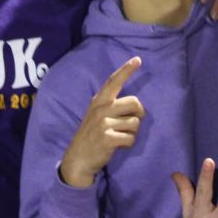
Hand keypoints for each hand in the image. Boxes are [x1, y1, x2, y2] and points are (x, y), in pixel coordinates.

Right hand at [59, 57, 145, 187]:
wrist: (78, 159)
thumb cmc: (91, 134)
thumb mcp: (96, 114)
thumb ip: (111, 105)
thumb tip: (135, 104)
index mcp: (99, 100)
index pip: (114, 81)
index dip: (126, 69)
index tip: (138, 59)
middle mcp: (101, 108)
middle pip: (135, 102)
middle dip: (139, 113)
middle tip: (131, 122)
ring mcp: (103, 123)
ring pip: (135, 123)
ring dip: (132, 132)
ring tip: (119, 136)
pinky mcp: (108, 138)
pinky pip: (131, 138)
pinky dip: (128, 144)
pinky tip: (118, 146)